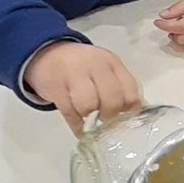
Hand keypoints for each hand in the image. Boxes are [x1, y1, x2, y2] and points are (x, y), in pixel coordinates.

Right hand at [24, 40, 141, 134]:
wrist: (47, 54)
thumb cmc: (82, 67)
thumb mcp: (104, 70)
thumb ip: (120, 87)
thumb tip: (135, 111)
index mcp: (111, 62)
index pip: (130, 90)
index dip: (130, 108)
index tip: (124, 115)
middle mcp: (94, 66)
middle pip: (111, 99)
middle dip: (110, 115)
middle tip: (105, 118)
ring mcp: (73, 75)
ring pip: (89, 106)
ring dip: (91, 119)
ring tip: (90, 119)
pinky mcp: (55, 87)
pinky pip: (69, 113)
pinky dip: (76, 126)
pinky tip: (80, 128)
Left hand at [154, 0, 183, 50]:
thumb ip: (178, 8)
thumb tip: (163, 16)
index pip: (179, 27)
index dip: (165, 25)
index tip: (157, 22)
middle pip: (181, 39)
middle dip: (171, 31)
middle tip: (168, 22)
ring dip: (177, 37)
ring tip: (178, 26)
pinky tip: (183, 33)